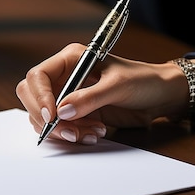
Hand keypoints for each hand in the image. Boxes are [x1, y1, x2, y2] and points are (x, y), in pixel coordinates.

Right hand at [16, 43, 194, 143]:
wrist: (161, 97)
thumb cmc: (143, 81)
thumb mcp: (118, 86)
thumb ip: (89, 98)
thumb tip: (61, 111)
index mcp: (71, 59)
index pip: (38, 76)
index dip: (39, 97)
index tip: (51, 116)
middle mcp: (64, 76)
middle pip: (33, 98)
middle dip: (48, 119)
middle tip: (70, 132)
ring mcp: (68, 96)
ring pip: (44, 117)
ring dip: (63, 130)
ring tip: (92, 133)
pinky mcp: (75, 114)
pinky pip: (60, 128)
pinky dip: (72, 135)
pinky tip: (94, 133)